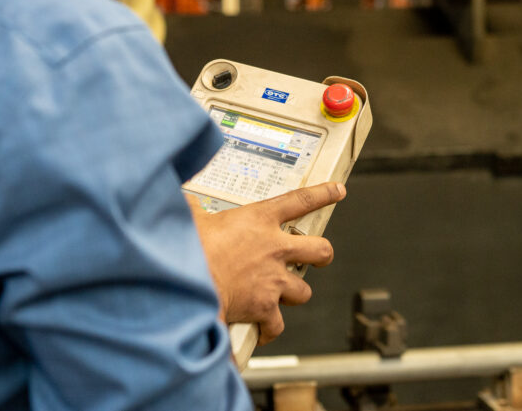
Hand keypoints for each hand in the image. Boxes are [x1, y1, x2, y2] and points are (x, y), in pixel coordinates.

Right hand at [186, 182, 345, 344]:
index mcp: (259, 219)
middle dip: (322, 255)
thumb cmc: (188, 247)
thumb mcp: (191, 217)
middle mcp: (274, 248)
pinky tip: (262, 330)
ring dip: (294, 293)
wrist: (188, 282)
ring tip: (280, 295)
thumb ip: (195, 209)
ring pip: (303, 290)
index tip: (336, 191)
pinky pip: (277, 324)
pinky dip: (270, 329)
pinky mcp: (265, 307)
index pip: (300, 200)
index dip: (322, 194)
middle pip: (320, 250)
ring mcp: (273, 279)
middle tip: (318, 257)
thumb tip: (185, 202)